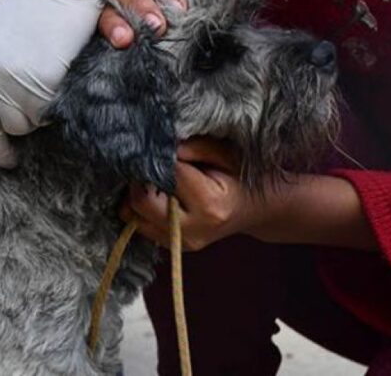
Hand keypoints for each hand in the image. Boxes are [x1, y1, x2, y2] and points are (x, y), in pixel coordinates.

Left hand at [0, 0, 101, 166]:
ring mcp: (6, 82)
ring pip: (20, 128)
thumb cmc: (34, 10)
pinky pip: (44, 117)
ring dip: (33, 119)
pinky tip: (55, 84)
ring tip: (43, 92)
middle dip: (2, 149)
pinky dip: (52, 110)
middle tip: (11, 160)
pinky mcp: (36, 86)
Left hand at [121, 137, 378, 250]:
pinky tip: (156, 194)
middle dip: (140, 177)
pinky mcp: (172, 246)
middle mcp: (192, 230)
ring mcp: (181, 243)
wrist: (257, 209)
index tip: (159, 144)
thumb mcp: (225, 154)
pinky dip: (141, 208)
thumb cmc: (241, 176)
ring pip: (134, 216)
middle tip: (149, 162)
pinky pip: (139, 225)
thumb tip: (159, 143)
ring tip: (153, 178)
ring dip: (136, 194)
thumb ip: (194, 147)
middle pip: (141, 201)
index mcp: (209, 205)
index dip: (159, 155)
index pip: (166, 174)